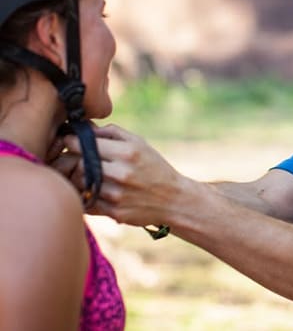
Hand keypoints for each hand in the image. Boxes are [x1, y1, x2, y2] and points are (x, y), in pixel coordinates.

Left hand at [62, 123, 184, 227]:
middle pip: (79, 163)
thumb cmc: (154, 168)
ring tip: (88, 175)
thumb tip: (84, 128)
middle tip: (77, 158)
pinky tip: (96, 190)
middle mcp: (122, 173)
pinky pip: (87, 201)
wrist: (174, 200)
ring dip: (80, 179)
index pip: (85, 144)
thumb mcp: (140, 144)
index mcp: (128, 153)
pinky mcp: (114, 212)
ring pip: (80, 183)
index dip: (72, 141)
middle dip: (74, 160)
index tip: (71, 141)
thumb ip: (112, 133)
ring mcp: (117, 195)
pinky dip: (87, 195)